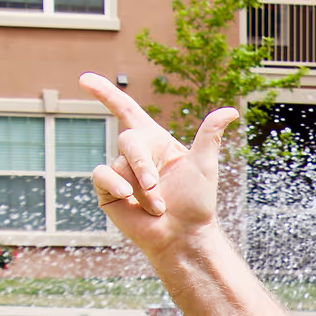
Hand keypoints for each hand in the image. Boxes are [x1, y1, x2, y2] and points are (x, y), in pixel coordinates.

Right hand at [79, 72, 237, 261]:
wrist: (183, 236)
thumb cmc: (196, 203)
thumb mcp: (204, 165)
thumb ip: (210, 134)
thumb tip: (231, 110)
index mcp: (155, 142)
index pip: (126, 110)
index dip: (106, 93)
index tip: (84, 79)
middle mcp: (135, 155)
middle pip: (128, 140)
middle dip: (143, 163)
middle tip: (156, 186)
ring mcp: (120, 173)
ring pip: (121, 164)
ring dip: (141, 187)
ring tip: (158, 207)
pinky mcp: (108, 191)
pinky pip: (102, 175)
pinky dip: (115, 183)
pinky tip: (127, 197)